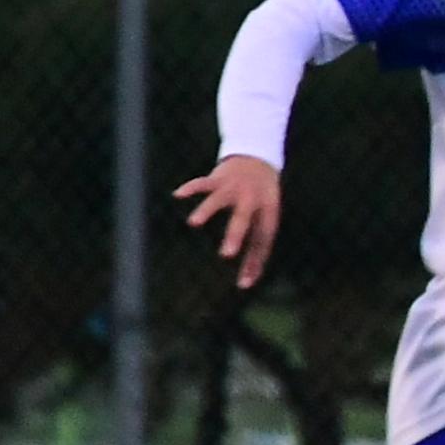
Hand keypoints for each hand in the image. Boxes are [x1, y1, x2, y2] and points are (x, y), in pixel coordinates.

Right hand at [175, 155, 282, 289]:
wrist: (258, 159)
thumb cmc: (262, 201)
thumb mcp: (265, 222)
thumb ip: (256, 252)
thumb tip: (245, 285)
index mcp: (266, 212)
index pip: (262, 239)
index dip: (255, 261)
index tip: (244, 284)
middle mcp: (251, 199)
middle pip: (243, 218)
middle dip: (235, 235)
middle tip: (226, 255)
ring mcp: (234, 188)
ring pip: (219, 199)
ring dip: (207, 210)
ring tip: (194, 223)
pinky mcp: (219, 178)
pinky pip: (203, 182)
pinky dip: (191, 188)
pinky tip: (178, 195)